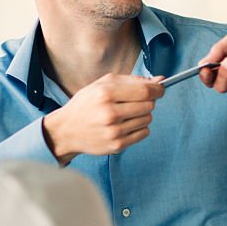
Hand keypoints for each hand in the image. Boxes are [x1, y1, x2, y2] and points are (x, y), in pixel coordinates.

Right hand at [42, 73, 164, 164]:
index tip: (159, 89)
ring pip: (148, 119)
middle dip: (147, 101)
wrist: (67, 130)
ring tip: (126, 114)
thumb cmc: (86, 104)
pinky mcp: (117, 145)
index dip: (157, 89)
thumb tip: (160, 80)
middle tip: (135, 102)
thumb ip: (132, 80)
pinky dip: (139, 128)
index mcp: (106, 94)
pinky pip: (144, 133)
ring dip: (142, 115)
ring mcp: (114, 131)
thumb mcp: (103, 84)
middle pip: (149, 105)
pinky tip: (126, 125)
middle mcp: (110, 113)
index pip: (145, 91)